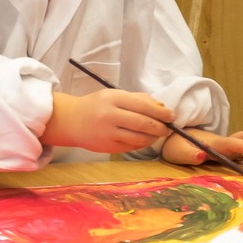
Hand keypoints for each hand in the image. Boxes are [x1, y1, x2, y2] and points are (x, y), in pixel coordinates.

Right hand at [44, 89, 172, 152]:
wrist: (70, 120)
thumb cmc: (96, 106)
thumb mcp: (114, 95)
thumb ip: (139, 99)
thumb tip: (162, 107)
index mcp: (112, 98)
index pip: (144, 106)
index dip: (161, 113)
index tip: (171, 116)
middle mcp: (109, 115)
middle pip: (144, 123)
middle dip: (161, 127)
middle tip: (167, 128)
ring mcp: (108, 133)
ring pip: (140, 138)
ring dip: (154, 137)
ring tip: (157, 134)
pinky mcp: (107, 146)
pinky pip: (132, 146)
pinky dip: (142, 143)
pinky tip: (143, 139)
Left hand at [163, 128, 242, 167]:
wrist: (176, 140)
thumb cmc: (177, 146)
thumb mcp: (177, 152)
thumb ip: (188, 154)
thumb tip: (201, 155)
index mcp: (212, 143)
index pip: (229, 142)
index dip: (241, 145)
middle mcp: (225, 142)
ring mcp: (231, 145)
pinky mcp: (234, 150)